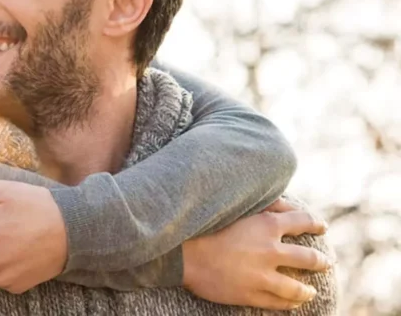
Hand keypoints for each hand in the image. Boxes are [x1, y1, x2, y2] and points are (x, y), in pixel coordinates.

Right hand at [183, 198, 330, 310]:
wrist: (184, 254)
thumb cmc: (206, 225)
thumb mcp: (237, 207)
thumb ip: (264, 204)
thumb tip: (288, 206)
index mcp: (267, 225)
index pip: (302, 221)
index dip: (314, 223)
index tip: (321, 226)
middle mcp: (270, 251)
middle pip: (308, 258)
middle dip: (320, 261)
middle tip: (326, 262)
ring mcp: (262, 275)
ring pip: (297, 287)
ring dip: (307, 290)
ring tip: (310, 291)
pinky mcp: (251, 294)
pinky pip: (278, 303)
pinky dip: (288, 303)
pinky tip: (292, 304)